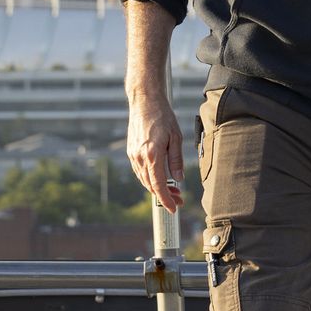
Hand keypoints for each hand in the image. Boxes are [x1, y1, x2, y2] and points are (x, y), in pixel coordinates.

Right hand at [126, 93, 183, 212]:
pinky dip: (150, 178)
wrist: (144, 102)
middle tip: (179, 199)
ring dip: (157, 187)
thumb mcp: (176, 137)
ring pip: (144, 180)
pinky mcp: (131, 151)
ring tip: (173, 190)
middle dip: (165, 195)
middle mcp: (140, 158)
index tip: (174, 208)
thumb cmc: (163, 117)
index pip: (159, 185)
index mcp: (152, 155)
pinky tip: (160, 177)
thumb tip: (178, 179)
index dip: (166, 199)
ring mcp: (133, 155)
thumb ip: (176, 160)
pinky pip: (140, 171)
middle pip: (151, 185)